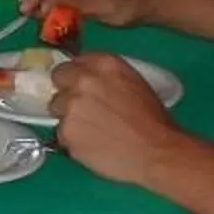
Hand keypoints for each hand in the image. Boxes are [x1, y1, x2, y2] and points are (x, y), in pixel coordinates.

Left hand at [50, 52, 181, 187]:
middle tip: (84, 109)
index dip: (77, 76)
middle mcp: (83, 80)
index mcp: (104, 64)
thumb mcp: (134, 84)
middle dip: (67, 92)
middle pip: (59, 79)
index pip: (74, 61)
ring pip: (57, 109)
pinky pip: (62, 134)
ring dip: (69, 118)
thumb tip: (91, 81)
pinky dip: (73, 140)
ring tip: (93, 131)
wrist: (156, 152)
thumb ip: (107, 78)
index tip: (82, 87)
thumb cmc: (154, 120)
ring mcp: (71, 106)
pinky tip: (93, 146)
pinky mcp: (66, 132)